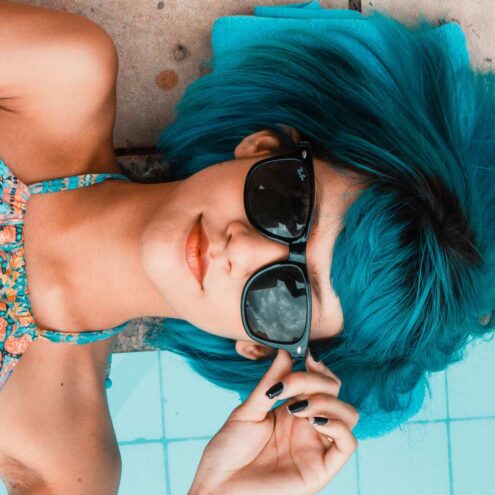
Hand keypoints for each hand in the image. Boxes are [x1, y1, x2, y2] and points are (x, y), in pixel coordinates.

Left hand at [188, 349, 358, 494]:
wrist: (217, 488)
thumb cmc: (228, 451)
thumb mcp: (248, 410)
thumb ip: (270, 383)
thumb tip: (286, 352)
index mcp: (292, 411)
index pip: (320, 382)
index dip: (319, 367)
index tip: (307, 356)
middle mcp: (308, 426)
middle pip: (335, 393)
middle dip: (316, 380)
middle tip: (289, 386)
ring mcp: (316, 447)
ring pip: (348, 414)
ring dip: (327, 401)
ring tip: (297, 407)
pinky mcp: (321, 470)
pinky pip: (348, 444)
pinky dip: (337, 425)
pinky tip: (311, 420)